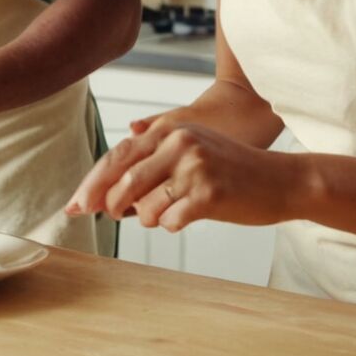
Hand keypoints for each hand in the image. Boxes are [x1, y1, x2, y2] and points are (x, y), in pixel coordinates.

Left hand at [66, 115, 295, 230]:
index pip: (118, 156)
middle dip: (106, 203)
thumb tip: (106, 193)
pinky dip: (170, 225)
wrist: (281, 181)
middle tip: (100, 216)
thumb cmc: (229, 171)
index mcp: (169, 131)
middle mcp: (178, 143)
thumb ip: (149, 163)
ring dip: (146, 217)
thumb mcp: (188, 152)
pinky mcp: (209, 193)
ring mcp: (194, 167)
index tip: (74, 205)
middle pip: (123, 179)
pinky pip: (170, 220)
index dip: (92, 182)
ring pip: (144, 205)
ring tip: (165, 213)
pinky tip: (184, 217)